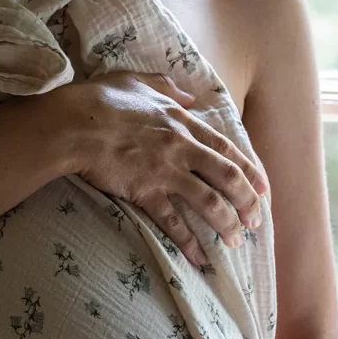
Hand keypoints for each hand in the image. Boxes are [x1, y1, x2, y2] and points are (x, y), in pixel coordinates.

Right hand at [64, 71, 268, 267]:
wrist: (74, 124)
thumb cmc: (100, 100)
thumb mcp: (138, 81)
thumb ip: (167, 87)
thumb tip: (188, 95)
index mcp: (182, 122)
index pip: (226, 148)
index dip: (249, 169)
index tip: (262, 188)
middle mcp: (181, 147)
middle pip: (227, 176)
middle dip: (247, 201)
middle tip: (256, 221)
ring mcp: (165, 170)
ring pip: (208, 201)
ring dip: (226, 223)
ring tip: (235, 241)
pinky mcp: (145, 191)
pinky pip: (173, 220)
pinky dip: (188, 241)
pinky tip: (199, 257)